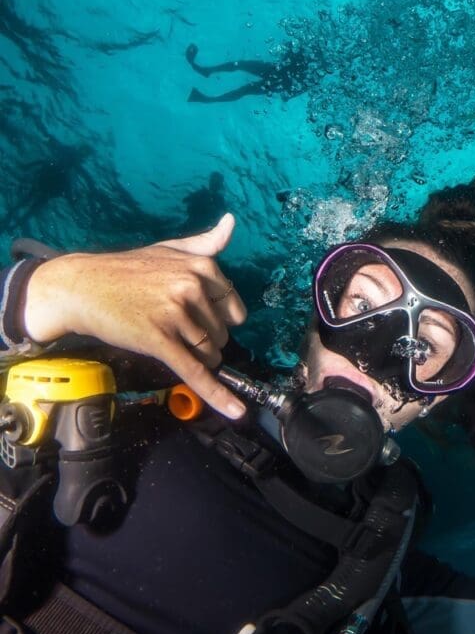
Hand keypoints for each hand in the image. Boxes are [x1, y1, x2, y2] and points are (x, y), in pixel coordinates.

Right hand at [23, 214, 247, 418]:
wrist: (80, 287)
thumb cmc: (127, 270)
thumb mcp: (169, 249)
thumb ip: (205, 242)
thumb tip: (231, 222)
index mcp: (202, 267)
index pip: (234, 309)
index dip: (218, 319)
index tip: (198, 316)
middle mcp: (191, 287)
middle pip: (222, 333)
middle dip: (204, 337)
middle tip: (172, 326)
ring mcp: (176, 314)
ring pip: (210, 353)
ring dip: (197, 356)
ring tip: (169, 340)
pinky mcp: (160, 340)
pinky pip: (196, 372)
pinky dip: (217, 395)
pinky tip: (235, 411)